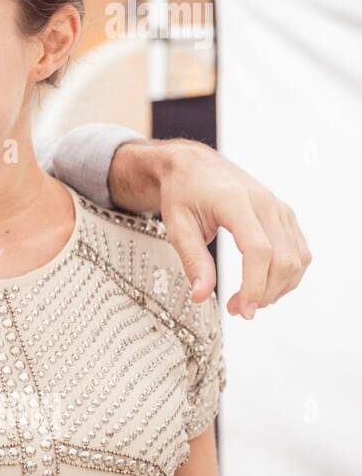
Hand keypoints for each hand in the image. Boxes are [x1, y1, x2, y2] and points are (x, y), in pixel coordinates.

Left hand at [112, 140, 310, 318]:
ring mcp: (279, 208)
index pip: (258, 250)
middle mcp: (265, 203)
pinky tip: (264, 286)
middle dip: (265, 293)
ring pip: (297, 258)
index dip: (254, 285)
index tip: (241, 309)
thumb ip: (192, 260)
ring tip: (248, 300)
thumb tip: (201, 296)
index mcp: (235, 201)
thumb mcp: (176, 226)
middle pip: (283, 259)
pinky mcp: (285, 215)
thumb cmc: (183, 192)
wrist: (194, 165)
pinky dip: (287, 274)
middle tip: (238, 310)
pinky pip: (298, 251)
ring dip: (279, 287)